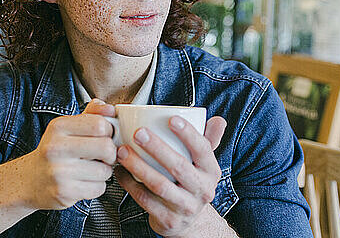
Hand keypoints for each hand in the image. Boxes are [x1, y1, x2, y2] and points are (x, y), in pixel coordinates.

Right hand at [23, 99, 116, 209]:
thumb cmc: (56, 151)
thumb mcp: (69, 127)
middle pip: (105, 147)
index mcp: (58, 127)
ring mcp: (58, 172)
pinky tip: (85, 181)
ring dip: (104, 172)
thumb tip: (110, 109)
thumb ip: (92, 114)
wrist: (31, 180)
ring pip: (105, 171)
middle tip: (104, 155)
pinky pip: (99, 188)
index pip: (99, 124)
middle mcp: (56, 148)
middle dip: (111, 153)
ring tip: (91, 169)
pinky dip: (97, 186)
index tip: (105, 136)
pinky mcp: (63, 193)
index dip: (109, 131)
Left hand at [115, 115, 226, 236]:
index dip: (188, 134)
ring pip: (160, 185)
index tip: (171, 119)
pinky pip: (145, 200)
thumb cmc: (192, 181)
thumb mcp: (203, 163)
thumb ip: (209, 140)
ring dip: (139, 166)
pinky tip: (120, 171)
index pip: (203, 150)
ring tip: (122, 151)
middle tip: (139, 133)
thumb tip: (219, 120)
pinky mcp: (168, 220)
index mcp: (211, 171)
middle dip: (157, 148)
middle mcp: (202, 190)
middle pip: (179, 167)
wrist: (189, 221)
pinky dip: (130, 185)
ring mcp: (185, 207)